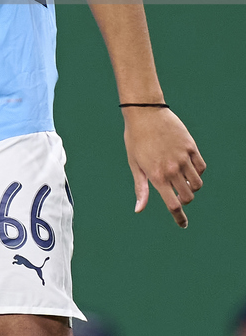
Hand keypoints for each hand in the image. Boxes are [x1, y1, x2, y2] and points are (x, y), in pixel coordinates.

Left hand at [123, 107, 205, 227]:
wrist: (145, 112)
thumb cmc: (135, 138)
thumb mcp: (135, 164)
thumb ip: (141, 188)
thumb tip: (139, 209)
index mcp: (157, 176)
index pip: (173, 205)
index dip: (179, 218)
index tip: (183, 224)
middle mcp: (172, 169)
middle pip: (187, 197)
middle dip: (184, 200)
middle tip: (177, 194)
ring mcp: (183, 157)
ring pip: (197, 184)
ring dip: (192, 187)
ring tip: (183, 180)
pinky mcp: (191, 147)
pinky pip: (201, 167)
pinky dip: (197, 172)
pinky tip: (188, 167)